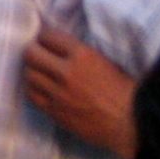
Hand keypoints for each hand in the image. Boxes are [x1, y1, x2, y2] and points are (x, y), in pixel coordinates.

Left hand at [21, 28, 137, 157]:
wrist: (129, 122)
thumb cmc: (122, 89)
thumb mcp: (103, 59)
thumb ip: (78, 51)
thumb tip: (56, 45)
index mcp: (82, 55)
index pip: (48, 36)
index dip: (45, 37)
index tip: (46, 41)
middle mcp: (67, 72)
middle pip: (31, 54)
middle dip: (33, 51)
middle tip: (39, 55)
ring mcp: (59, 94)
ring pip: (29, 75)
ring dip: (33, 71)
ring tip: (40, 73)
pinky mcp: (56, 113)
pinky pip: (33, 97)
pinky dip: (34, 90)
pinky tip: (41, 89)